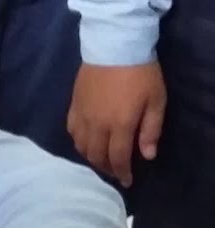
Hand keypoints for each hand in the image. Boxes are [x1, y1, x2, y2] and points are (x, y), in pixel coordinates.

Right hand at [67, 61, 166, 187]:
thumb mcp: (156, 100)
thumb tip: (146, 155)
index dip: (122, 173)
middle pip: (97, 156)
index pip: (118, 158)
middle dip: (106, 168)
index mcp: (119, 125)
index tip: (127, 181)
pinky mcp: (73, 106)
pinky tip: (85, 142)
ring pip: (81, 147)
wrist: (114, 46)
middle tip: (116, 172)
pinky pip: (71, 132)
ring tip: (101, 160)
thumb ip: (151, 130)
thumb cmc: (141, 73)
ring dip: (91, 158)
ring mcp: (82, 116)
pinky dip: (78, 142)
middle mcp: (97, 125)